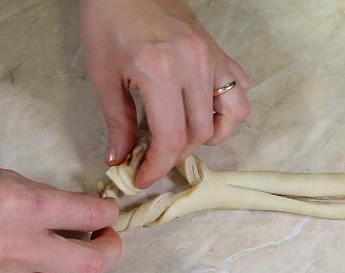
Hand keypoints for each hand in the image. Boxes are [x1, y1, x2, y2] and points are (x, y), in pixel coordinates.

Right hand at [0, 167, 120, 272]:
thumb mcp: (8, 181)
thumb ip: (51, 199)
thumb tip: (87, 211)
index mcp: (25, 208)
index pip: (92, 215)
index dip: (111, 213)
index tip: (110, 211)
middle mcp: (18, 249)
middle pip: (94, 263)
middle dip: (111, 248)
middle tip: (106, 238)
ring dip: (84, 271)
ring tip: (78, 255)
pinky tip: (38, 267)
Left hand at [80, 0, 251, 187]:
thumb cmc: (107, 22)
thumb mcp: (103, 75)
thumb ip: (117, 122)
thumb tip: (120, 160)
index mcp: (161, 71)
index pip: (171, 137)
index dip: (157, 166)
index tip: (142, 178)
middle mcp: (195, 65)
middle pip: (200, 132)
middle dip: (176, 154)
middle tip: (154, 155)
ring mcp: (213, 57)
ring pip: (234, 114)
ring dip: (213, 135)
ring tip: (187, 135)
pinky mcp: (220, 52)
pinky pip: (241, 89)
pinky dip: (228, 108)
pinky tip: (204, 109)